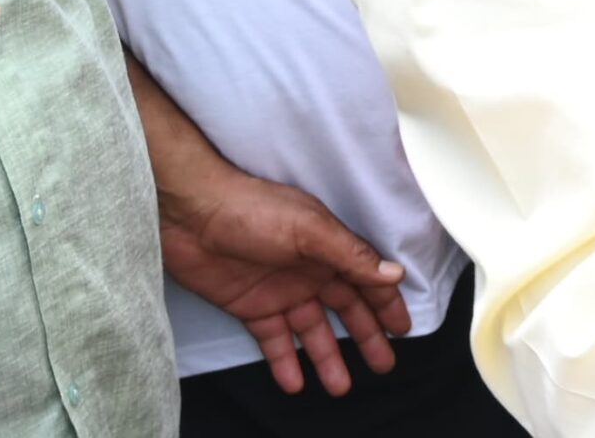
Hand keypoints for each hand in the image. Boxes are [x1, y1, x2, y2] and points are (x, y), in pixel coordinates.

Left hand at [158, 165, 412, 395]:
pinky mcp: (252, 308)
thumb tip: (395, 274)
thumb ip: (351, 255)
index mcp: (330, 249)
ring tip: (340, 386)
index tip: (403, 329)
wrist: (191, 215)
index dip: (387, 305)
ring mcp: (282, 292)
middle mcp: (311, 272)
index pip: (368, 282)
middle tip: (383, 364)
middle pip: (346, 310)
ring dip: (327, 357)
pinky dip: (284, 362)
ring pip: (312, 331)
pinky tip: (294, 382)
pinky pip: (274, 340)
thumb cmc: (253, 210)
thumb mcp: (310, 230)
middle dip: (366, 337)